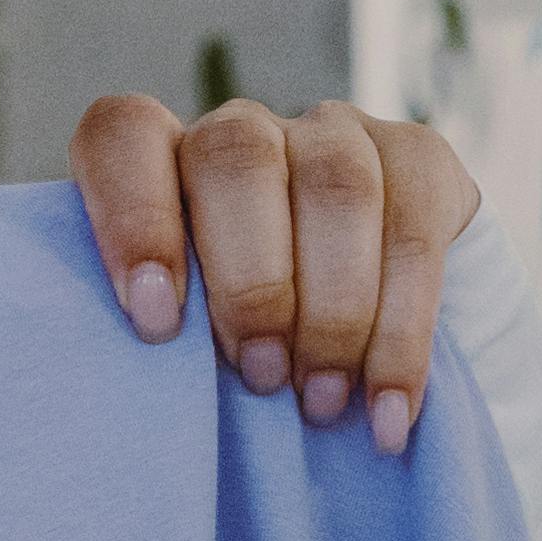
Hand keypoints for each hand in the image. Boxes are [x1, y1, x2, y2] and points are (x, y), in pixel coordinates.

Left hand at [68, 95, 478, 459]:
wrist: (358, 337)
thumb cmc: (239, 346)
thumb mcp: (187, 336)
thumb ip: (162, 328)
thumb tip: (146, 368)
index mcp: (163, 159)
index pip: (124, 133)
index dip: (133, 216)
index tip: (156, 322)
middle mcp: (244, 131)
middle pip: (236, 159)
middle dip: (251, 283)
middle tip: (260, 378)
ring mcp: (333, 134)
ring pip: (337, 188)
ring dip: (332, 312)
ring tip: (321, 401)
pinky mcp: (417, 156)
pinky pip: (415, 229)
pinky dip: (402, 334)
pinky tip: (390, 408)